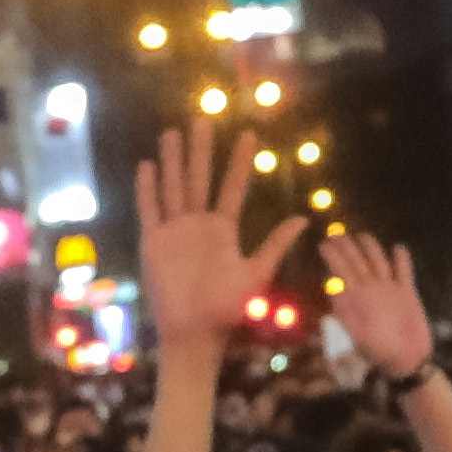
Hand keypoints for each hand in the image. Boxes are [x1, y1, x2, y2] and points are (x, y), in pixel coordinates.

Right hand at [131, 117, 300, 355]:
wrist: (195, 333)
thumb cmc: (227, 309)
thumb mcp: (257, 274)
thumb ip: (275, 244)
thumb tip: (304, 219)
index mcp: (223, 229)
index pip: (233, 187)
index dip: (240, 162)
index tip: (248, 135)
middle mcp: (198, 224)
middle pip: (199, 179)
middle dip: (200, 150)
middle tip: (203, 119)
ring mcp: (174, 231)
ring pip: (173, 187)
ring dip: (173, 161)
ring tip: (172, 132)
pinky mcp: (153, 242)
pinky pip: (149, 210)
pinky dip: (148, 189)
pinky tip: (148, 166)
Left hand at [317, 223, 434, 377]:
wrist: (406, 361)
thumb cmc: (379, 352)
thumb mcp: (357, 335)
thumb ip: (346, 313)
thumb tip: (332, 292)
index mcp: (354, 299)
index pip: (340, 273)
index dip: (332, 257)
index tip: (323, 244)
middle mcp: (370, 291)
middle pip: (357, 263)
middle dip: (347, 247)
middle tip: (337, 232)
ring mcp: (388, 290)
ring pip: (378, 263)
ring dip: (371, 248)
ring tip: (363, 235)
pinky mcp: (407, 293)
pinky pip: (404, 272)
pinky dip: (402, 261)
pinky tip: (398, 248)